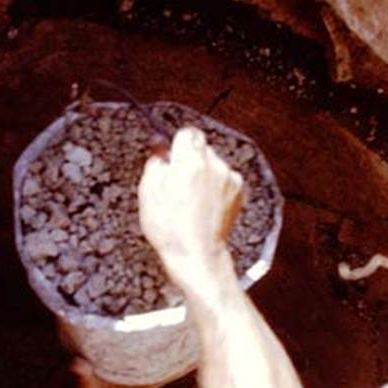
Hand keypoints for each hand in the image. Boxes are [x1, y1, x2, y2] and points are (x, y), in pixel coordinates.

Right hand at [138, 127, 243, 289]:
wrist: (196, 255)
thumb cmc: (169, 228)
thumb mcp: (148, 192)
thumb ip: (155, 162)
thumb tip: (160, 148)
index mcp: (190, 161)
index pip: (187, 133)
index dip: (177, 144)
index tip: (171, 156)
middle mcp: (215, 165)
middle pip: (201, 148)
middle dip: (190, 159)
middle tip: (177, 183)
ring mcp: (230, 178)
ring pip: (214, 164)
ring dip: (204, 173)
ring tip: (191, 199)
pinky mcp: (239, 192)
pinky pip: (224, 179)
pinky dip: (216, 186)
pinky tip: (204, 205)